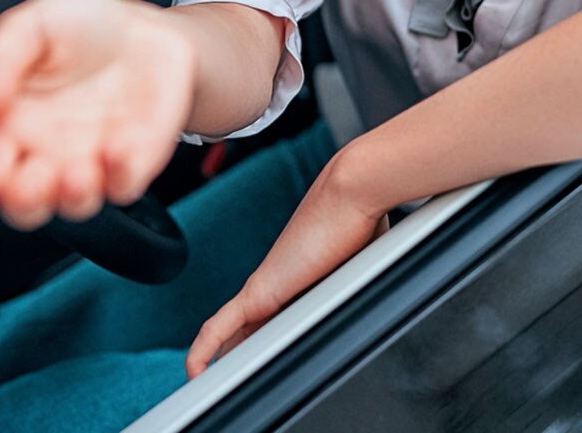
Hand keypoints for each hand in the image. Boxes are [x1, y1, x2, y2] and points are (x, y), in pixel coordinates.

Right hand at [0, 0, 196, 227]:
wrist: (146, 32)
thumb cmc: (84, 27)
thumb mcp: (33, 24)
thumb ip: (2, 57)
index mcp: (9, 123)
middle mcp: (43, 151)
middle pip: (20, 201)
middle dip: (20, 200)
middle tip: (23, 182)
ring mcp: (85, 164)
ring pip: (70, 204)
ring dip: (70, 195)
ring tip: (74, 172)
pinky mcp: (128, 166)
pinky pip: (122, 184)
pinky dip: (120, 174)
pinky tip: (117, 150)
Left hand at [186, 148, 388, 377]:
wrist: (356, 191)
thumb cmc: (367, 218)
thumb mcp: (365, 261)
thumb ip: (362, 280)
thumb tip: (387, 294)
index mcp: (299, 280)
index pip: (273, 322)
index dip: (264, 344)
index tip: (261, 369)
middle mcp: (278, 284)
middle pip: (246, 335)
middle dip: (236, 363)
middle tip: (225, 388)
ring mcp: (266, 286)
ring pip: (230, 336)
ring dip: (219, 364)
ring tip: (207, 390)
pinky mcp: (260, 289)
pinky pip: (219, 326)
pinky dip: (204, 350)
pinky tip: (193, 372)